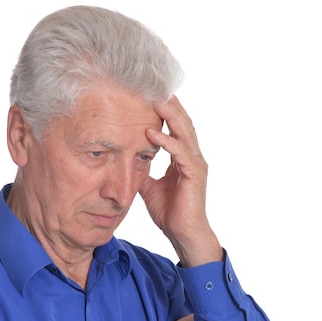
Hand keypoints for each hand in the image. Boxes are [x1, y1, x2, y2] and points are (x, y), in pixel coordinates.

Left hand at [140, 96, 221, 266]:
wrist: (184, 234)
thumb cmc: (170, 212)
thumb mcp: (149, 186)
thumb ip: (142, 170)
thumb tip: (126, 160)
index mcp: (183, 158)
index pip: (175, 127)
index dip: (165, 111)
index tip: (149, 95)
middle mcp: (192, 157)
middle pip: (182, 123)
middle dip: (169, 104)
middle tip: (154, 86)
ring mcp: (195, 165)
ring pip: (184, 132)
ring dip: (169, 115)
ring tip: (154, 100)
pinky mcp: (194, 175)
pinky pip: (180, 153)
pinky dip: (166, 142)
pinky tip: (150, 133)